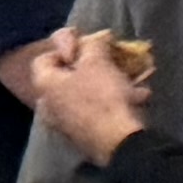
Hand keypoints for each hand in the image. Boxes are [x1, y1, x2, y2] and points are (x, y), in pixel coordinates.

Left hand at [0, 28, 152, 162]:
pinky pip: (99, 112)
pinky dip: (116, 102)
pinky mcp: (85, 136)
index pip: (44, 58)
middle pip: (68, 76)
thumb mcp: (98, 62)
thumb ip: (93, 45)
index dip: (66, 47)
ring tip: (133, 79)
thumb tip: (94, 38)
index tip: (89, 46)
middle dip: (95, 66)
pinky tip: (139, 98)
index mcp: (44, 85)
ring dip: (111, 83)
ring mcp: (65, 123)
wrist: (120, 143)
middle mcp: (48, 105)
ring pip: (87, 94)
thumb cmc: (102, 96)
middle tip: (113, 61)